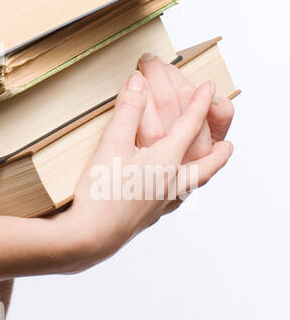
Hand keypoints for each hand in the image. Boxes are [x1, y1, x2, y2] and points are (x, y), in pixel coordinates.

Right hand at [56, 69, 234, 272]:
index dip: (199, 104)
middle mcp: (170, 184)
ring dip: (201, 174)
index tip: (209, 88)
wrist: (90, 237)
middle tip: (229, 145)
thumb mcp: (112, 143)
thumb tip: (138, 82)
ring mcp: (159, 204)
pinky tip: (167, 194)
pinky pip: (171, 201)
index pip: (188, 127)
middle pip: (203, 166)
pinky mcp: (145, 218)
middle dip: (217, 154)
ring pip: (190, 187)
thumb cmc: (101, 191)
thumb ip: (127, 110)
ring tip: (201, 169)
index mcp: (165, 162)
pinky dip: (178, 192)